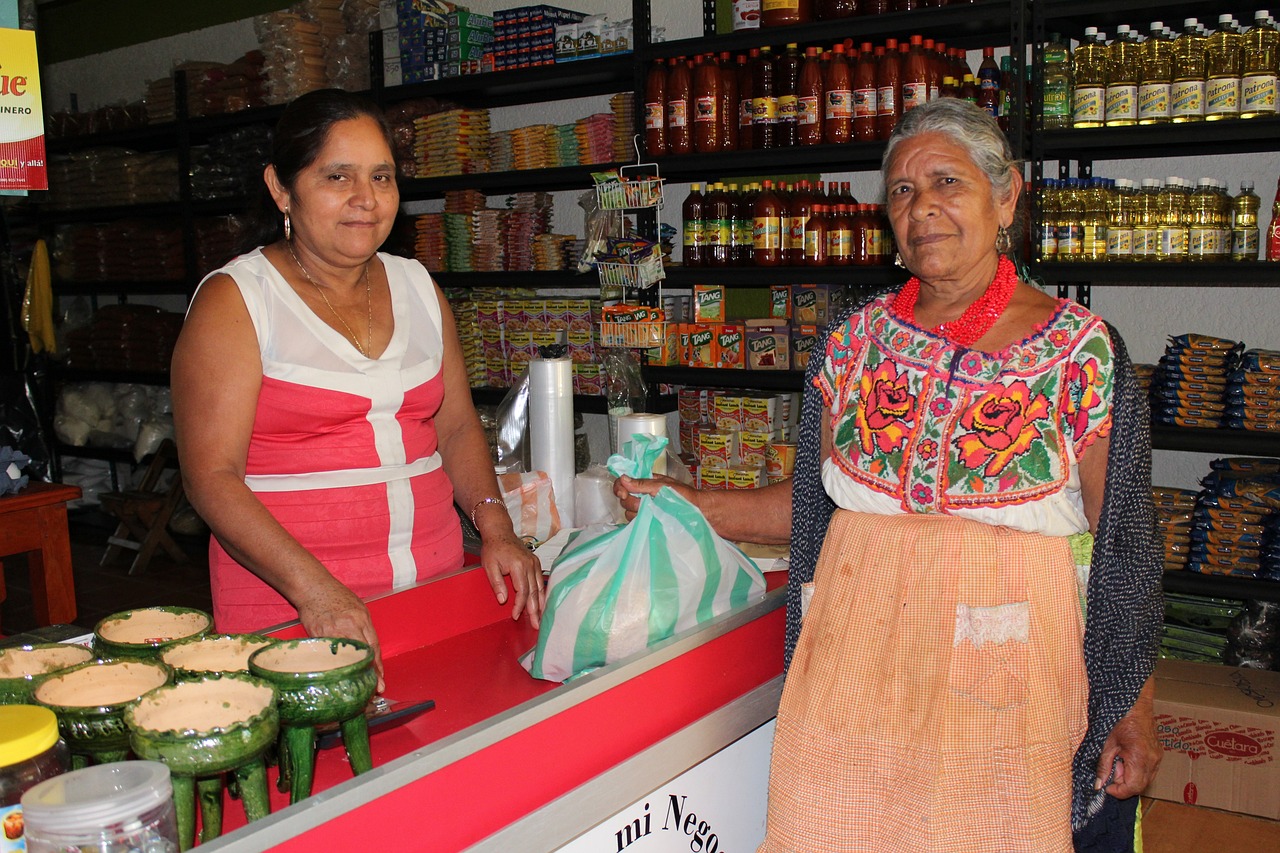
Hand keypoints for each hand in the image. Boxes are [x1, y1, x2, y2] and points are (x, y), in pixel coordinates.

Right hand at [295, 577, 384, 692]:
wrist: (313, 587)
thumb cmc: (335, 596)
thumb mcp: (357, 607)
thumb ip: (363, 627)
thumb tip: (368, 648)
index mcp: (361, 619)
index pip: (373, 646)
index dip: (378, 665)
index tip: (381, 679)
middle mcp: (349, 626)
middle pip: (363, 655)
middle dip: (370, 673)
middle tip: (375, 689)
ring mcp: (332, 632)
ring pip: (346, 658)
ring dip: (352, 674)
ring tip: (356, 689)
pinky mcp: (317, 636)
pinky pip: (328, 655)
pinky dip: (333, 667)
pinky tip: (336, 677)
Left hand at [481, 533, 545, 628]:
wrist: (500, 532)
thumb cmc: (493, 549)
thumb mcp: (489, 566)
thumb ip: (497, 583)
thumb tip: (503, 600)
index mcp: (518, 566)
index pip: (522, 591)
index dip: (519, 606)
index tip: (515, 616)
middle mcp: (530, 565)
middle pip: (534, 592)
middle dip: (534, 610)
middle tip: (536, 625)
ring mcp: (535, 563)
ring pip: (540, 587)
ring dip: (540, 604)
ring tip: (541, 618)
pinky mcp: (536, 563)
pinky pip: (541, 581)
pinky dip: (542, 593)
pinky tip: (542, 603)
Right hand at [612, 474, 697, 520]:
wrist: (700, 513)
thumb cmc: (686, 496)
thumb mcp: (664, 486)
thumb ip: (643, 484)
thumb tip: (623, 479)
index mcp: (646, 483)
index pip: (624, 483)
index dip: (619, 488)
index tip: (623, 494)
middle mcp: (644, 496)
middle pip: (625, 500)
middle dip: (632, 502)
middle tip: (646, 503)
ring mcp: (646, 510)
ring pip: (629, 513)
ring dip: (638, 513)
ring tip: (653, 512)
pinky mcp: (649, 522)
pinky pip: (637, 524)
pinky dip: (641, 523)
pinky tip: (650, 521)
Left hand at [1095, 677, 1160, 798]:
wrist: (1135, 703)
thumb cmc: (1119, 720)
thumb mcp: (1107, 744)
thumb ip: (1103, 766)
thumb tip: (1099, 784)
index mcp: (1139, 757)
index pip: (1133, 787)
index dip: (1119, 791)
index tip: (1106, 788)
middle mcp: (1152, 760)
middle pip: (1140, 786)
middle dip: (1123, 785)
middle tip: (1111, 773)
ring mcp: (1158, 757)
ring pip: (1146, 780)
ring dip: (1130, 778)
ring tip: (1118, 762)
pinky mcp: (1159, 754)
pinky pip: (1149, 771)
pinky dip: (1137, 771)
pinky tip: (1126, 759)